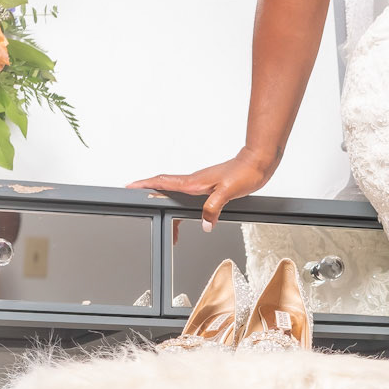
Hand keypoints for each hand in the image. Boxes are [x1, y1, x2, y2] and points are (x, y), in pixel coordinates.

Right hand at [127, 147, 273, 228]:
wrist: (258, 162)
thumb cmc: (245, 173)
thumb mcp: (228, 193)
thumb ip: (213, 208)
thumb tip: (203, 224)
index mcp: (194, 182)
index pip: (163, 182)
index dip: (145, 184)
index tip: (130, 186)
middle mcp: (195, 181)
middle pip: (165, 189)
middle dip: (151, 197)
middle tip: (142, 208)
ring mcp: (201, 183)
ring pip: (177, 194)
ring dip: (168, 205)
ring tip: (170, 226)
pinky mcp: (209, 186)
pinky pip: (189, 196)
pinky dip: (183, 204)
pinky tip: (188, 213)